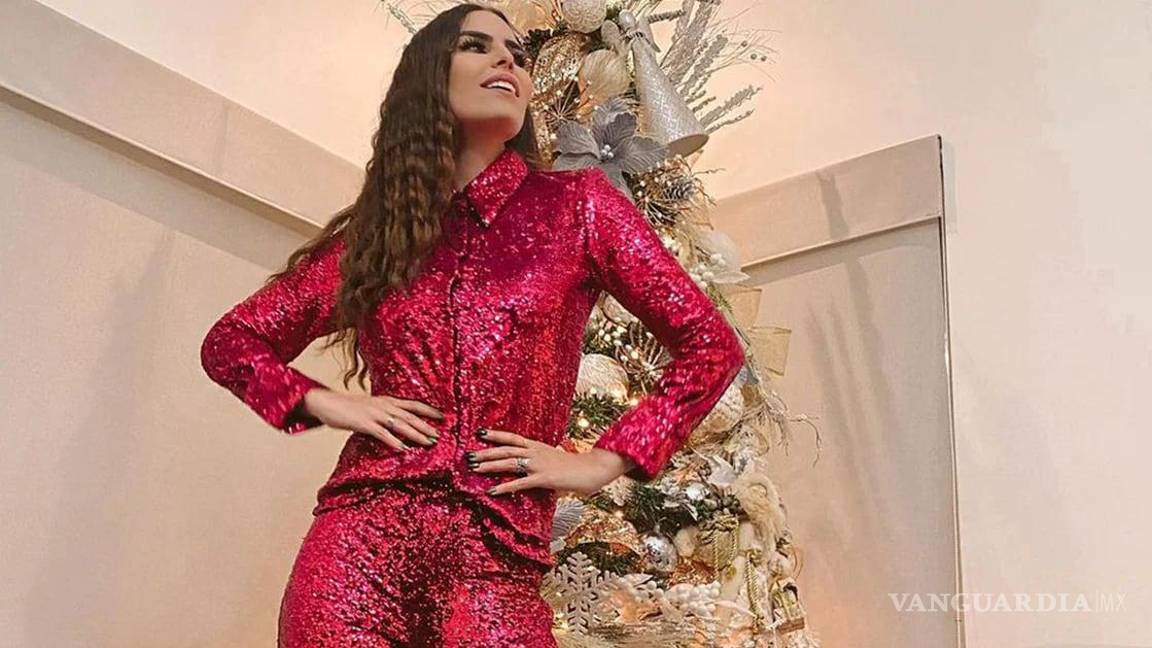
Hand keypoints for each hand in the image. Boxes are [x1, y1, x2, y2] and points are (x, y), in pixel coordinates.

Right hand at [303, 388, 444, 451]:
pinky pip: (383, 434)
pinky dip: (394, 442)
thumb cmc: (348, 406)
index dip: (428, 409)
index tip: (443, 415)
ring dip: (416, 434)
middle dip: (426, 426)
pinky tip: (403, 448)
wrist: (326, 402)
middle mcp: (384, 405)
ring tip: (428, 442)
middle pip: (410, 416)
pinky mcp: (365, 423)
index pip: (413, 404)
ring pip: (401, 425)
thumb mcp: (370, 405)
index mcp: (386, 400)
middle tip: (440, 435)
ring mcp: (375, 414)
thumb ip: (384, 412)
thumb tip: (396, 422)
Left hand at [469, 428, 635, 496]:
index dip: (496, 435)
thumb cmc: (578, 467)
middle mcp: (536, 452)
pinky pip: (519, 483)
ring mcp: (538, 464)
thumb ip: (543, 465)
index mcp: (538, 446)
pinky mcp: (543, 478)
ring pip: (509, 463)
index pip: (513, 438)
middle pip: (505, 449)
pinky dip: (504, 487)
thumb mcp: (557, 461)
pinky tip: (491, 491)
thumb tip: (534, 473)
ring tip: (474, 468)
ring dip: (490, 465)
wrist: (594, 468)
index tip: (480, 433)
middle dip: (486, 452)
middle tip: (468, 455)